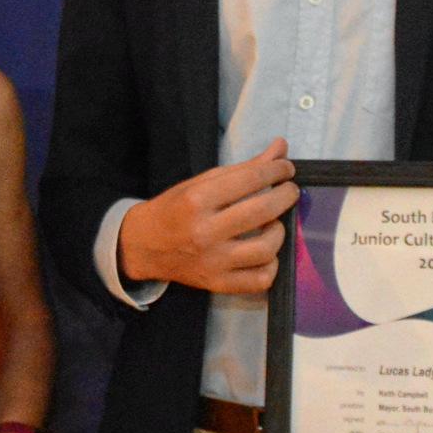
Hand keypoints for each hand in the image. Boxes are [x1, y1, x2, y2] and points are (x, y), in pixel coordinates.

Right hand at [119, 138, 296, 292]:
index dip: (277, 170)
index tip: (286, 168)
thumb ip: (243, 168)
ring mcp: (213, 261)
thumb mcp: (201, 183)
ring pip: (266, 249)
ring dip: (279, 232)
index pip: (250, 179)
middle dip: (286, 195)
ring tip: (274, 223)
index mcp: (197, 200)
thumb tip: (281, 148)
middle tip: (289, 190)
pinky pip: (260, 280)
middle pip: (263, 211)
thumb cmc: (174, 210)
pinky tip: (266, 252)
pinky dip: (271, 265)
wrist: (143, 247)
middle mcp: (205, 232)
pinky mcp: (217, 284)